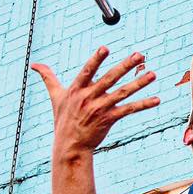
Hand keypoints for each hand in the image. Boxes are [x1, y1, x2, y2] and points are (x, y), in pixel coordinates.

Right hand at [31, 46, 159, 155]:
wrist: (70, 145)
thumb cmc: (63, 119)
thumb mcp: (55, 97)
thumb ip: (48, 78)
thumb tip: (35, 64)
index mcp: (77, 89)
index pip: (87, 71)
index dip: (96, 60)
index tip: (105, 48)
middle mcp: (89, 97)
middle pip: (110, 78)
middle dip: (125, 66)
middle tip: (140, 55)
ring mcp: (100, 108)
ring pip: (123, 93)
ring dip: (139, 83)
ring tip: (153, 74)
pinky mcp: (109, 119)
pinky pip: (129, 110)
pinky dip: (143, 105)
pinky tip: (157, 100)